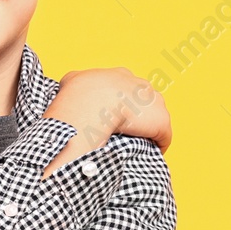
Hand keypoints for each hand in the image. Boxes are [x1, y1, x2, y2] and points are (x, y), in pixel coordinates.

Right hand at [43, 68, 169, 174]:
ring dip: (147, 130)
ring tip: (136, 145)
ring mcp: (153, 103)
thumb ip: (74, 82)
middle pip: (144, 101)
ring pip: (154, 118)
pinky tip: (148, 154)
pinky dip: (157, 146)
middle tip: (123, 131)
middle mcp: (141, 85)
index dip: (119, 102)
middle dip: (137, 114)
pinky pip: (162, 137)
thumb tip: (67, 85)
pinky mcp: (160, 122)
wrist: (94, 104)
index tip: (111, 116)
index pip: (126, 88)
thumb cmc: (79, 96)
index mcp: (120, 75)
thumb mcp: (71, 80)